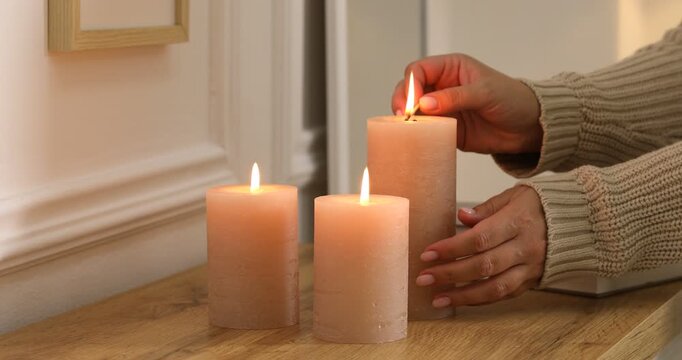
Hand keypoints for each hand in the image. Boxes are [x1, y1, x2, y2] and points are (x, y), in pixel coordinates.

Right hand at [392, 54, 541, 153]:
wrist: (528, 128)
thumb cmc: (513, 100)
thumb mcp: (485, 93)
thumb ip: (454, 97)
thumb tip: (424, 103)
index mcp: (451, 68)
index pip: (418, 70)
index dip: (411, 85)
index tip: (412, 102)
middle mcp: (442, 86)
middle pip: (408, 90)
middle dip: (402, 102)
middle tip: (404, 117)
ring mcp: (442, 109)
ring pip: (412, 112)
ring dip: (407, 120)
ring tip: (408, 129)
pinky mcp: (444, 129)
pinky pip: (423, 131)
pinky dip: (417, 135)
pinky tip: (417, 139)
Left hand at [416, 186, 546, 306]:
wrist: (579, 221)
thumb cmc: (539, 205)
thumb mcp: (513, 196)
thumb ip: (486, 209)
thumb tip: (461, 217)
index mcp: (518, 221)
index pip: (480, 239)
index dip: (451, 248)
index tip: (427, 253)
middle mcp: (526, 247)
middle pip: (483, 266)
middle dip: (450, 274)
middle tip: (423, 277)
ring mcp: (530, 267)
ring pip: (494, 288)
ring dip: (462, 296)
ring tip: (437, 298)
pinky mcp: (532, 281)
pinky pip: (504, 295)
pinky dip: (480, 300)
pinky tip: (460, 300)